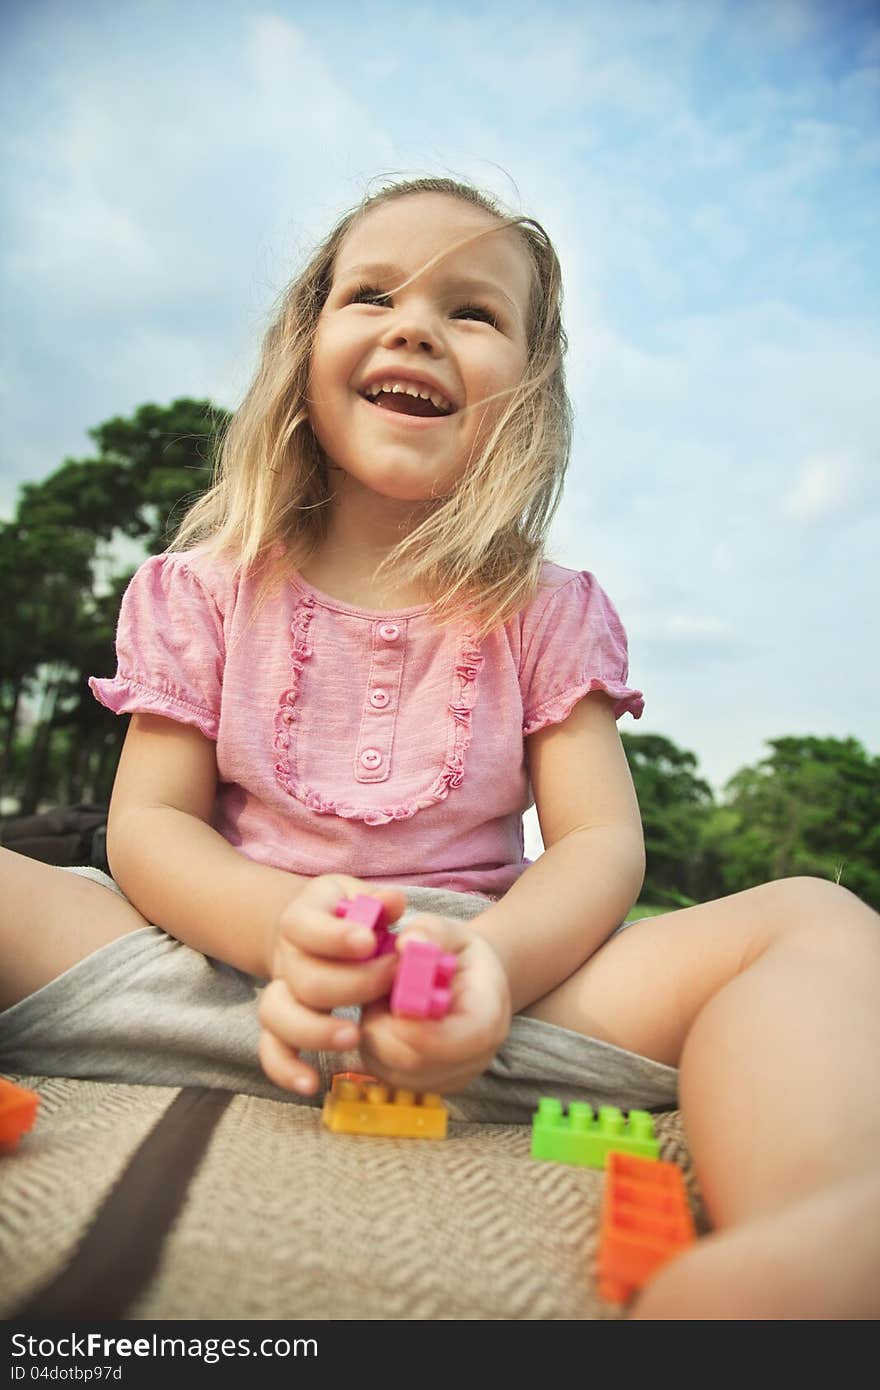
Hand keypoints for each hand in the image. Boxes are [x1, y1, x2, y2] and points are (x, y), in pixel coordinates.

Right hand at [257, 874, 405, 1095]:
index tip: (369, 942)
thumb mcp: (360, 897)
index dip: (336, 937)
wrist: (311, 931)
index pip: (306, 926)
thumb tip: (393, 903)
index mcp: (302, 918)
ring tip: (355, 1036)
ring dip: (316, 1030)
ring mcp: (280, 992)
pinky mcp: (279, 1025)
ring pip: (277, 1015)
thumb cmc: (348, 916)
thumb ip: (379, 901)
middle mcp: (286, 956)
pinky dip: (285, 1069)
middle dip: (350, 985)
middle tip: (390, 983)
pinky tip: (311, 1084)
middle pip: (304, 977)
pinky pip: (271, 1049)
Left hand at [359, 915, 511, 1094]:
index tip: (392, 1003)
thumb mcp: (452, 931)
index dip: (420, 1029)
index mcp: (489, 1017)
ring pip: (390, 1069)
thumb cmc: (460, 955)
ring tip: (386, 1002)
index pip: (459, 1041)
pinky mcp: (423, 1085)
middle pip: (414, 1060)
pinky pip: (382, 1073)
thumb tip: (407, 942)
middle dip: (384, 1025)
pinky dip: (372, 1046)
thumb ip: (432, 931)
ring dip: (374, 1034)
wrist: (470, 983)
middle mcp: (474, 1058)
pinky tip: (385, 1020)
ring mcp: (448, 1078)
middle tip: (379, 991)